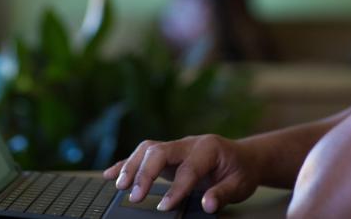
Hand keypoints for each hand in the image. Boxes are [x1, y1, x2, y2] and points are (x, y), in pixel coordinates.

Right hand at [102, 134, 260, 213]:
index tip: (164, 207)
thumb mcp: (240, 184)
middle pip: (161, 151)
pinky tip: (110, 174)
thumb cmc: (240, 171)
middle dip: (145, 172)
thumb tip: (208, 204)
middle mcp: (188, 143)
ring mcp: (175, 146)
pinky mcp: (166, 154)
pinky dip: (125, 164)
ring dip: (131, 166)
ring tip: (119, 186)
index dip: (176, 188)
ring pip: (147, 149)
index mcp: (208, 148)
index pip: (188, 168)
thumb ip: (223, 193)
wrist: (241, 157)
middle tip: (135, 195)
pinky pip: (142, 155)